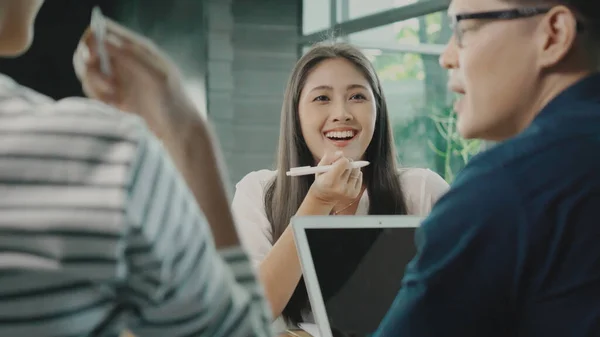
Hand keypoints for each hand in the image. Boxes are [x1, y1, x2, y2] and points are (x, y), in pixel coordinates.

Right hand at [72, 17, 202, 140]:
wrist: (177, 130)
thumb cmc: (173, 101)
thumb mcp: (157, 77)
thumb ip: (132, 56)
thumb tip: (103, 39)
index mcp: (138, 48)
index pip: (105, 30)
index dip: (92, 39)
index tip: (94, 57)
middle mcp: (125, 59)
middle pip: (89, 50)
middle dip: (88, 66)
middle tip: (108, 84)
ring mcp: (118, 77)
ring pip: (88, 71)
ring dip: (94, 85)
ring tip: (115, 97)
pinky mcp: (114, 94)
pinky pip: (93, 90)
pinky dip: (99, 97)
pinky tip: (116, 105)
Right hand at [307, 151, 362, 206]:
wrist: (323, 198)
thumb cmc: (321, 180)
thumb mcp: (320, 168)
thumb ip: (329, 158)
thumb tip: (341, 153)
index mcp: (330, 180)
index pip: (344, 162)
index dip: (341, 159)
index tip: (338, 161)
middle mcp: (340, 187)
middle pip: (351, 166)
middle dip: (346, 163)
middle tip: (340, 166)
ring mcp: (348, 191)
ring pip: (357, 171)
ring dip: (352, 168)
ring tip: (344, 172)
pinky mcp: (354, 194)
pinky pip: (359, 177)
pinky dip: (356, 174)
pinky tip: (348, 177)